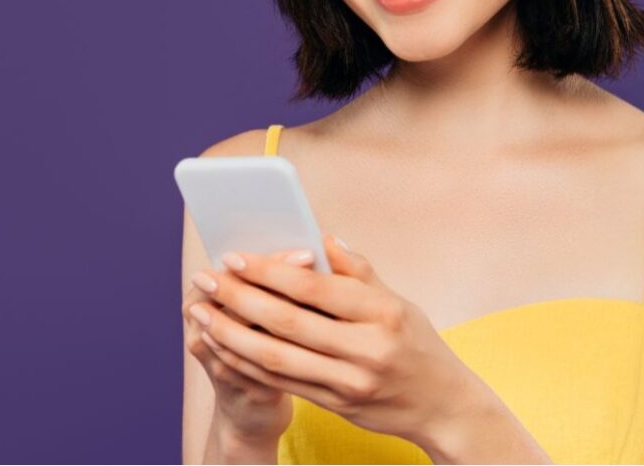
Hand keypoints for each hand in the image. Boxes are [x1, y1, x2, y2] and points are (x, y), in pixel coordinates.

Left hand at [197, 232, 483, 443]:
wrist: (442, 406)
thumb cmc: (418, 344)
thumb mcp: (399, 302)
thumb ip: (358, 272)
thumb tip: (323, 238)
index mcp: (382, 313)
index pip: (315, 288)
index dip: (269, 271)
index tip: (235, 256)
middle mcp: (367, 349)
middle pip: (288, 322)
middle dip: (239, 298)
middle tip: (206, 279)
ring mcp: (350, 382)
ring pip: (276, 357)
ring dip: (230, 334)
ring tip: (201, 313)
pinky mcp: (337, 405)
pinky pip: (281, 383)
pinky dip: (246, 363)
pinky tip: (224, 346)